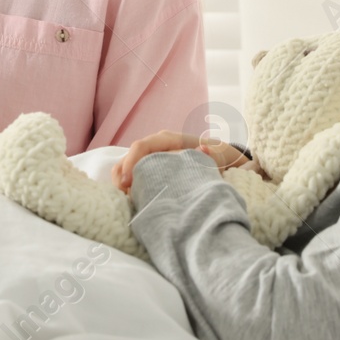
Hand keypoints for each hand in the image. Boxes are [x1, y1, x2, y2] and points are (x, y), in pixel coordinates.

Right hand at [113, 130, 253, 192]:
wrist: (217, 158)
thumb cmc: (214, 156)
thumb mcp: (216, 155)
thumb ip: (211, 155)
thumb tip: (203, 149)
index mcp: (167, 140)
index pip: (141, 146)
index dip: (131, 162)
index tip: (128, 182)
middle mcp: (155, 146)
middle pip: (129, 156)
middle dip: (122, 175)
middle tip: (124, 195)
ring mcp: (151, 157)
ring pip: (126, 165)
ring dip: (122, 181)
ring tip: (126, 199)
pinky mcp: (149, 168)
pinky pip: (131, 174)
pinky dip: (128, 186)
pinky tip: (132, 199)